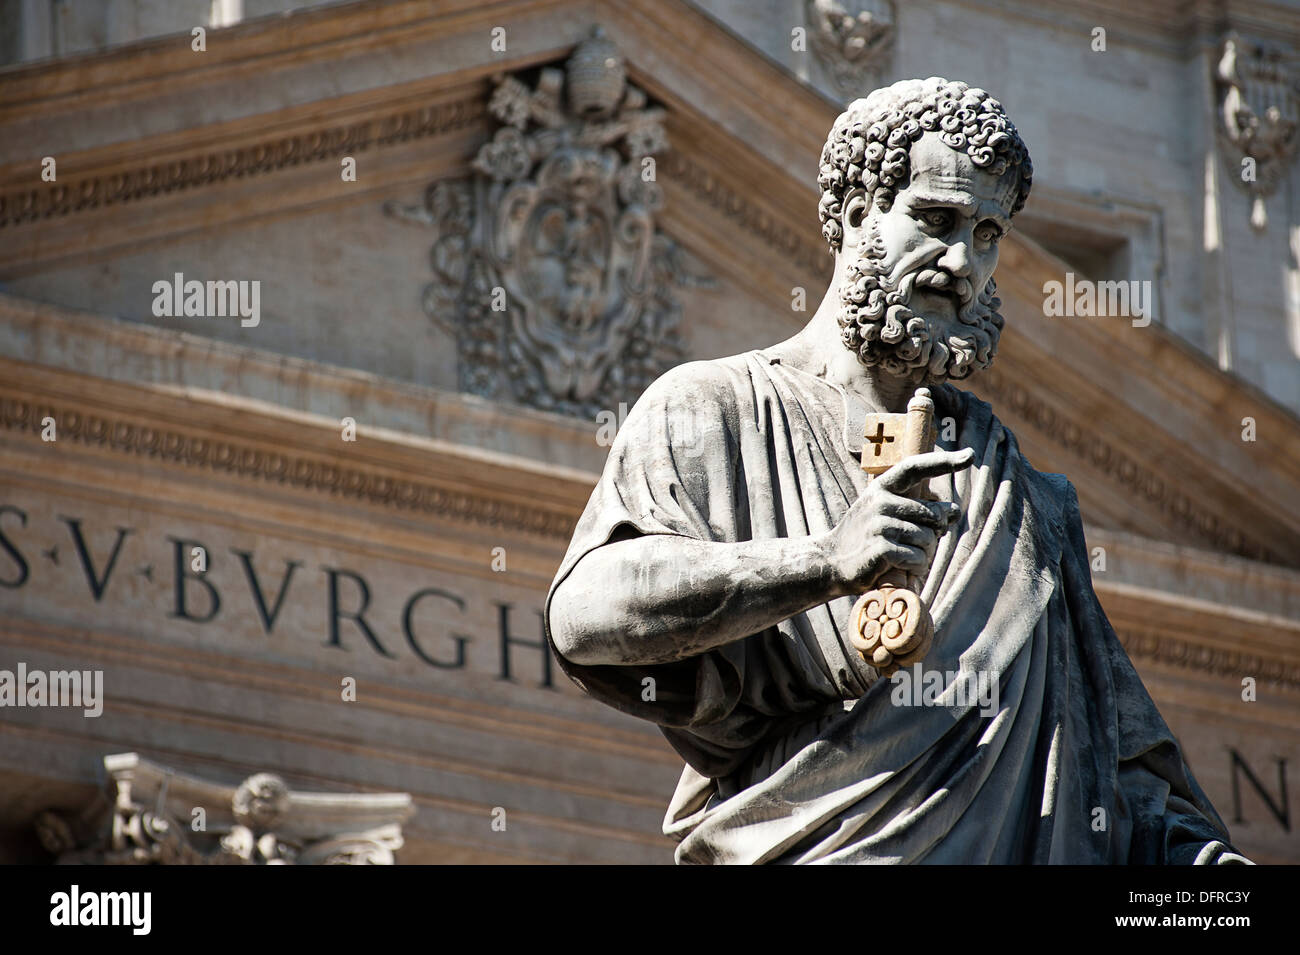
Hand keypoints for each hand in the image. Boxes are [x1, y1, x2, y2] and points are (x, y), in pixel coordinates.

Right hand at [821, 448, 972, 593]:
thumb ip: (918, 510)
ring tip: (905, 558)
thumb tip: (953, 511)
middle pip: (932, 514)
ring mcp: (878, 524)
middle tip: (919, 543)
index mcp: (881, 487)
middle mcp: (880, 501)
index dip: (943, 461)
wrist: (831, 561)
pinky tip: (903, 569)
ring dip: (924, 554)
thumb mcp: (886, 515)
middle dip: (934, 532)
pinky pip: (917, 558)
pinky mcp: (880, 549)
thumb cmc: (866, 537)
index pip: (915, 467)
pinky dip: (916, 568)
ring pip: (927, 539)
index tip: (969, 456)